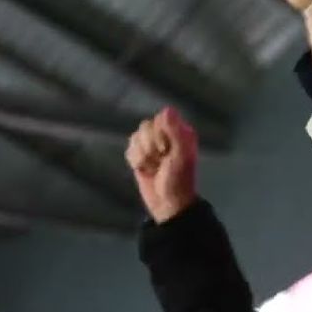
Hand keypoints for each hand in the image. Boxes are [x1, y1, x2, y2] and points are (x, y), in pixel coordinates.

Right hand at [125, 107, 197, 223]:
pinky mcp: (140, 155)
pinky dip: (136, 161)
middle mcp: (166, 135)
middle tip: (161, 161)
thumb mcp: (182, 156)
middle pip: (145, 127)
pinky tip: (146, 170)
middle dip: (150, 147)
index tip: (167, 150)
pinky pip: (129, 149)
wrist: (167, 202)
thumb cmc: (179, 180)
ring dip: (143, 156)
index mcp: (180, 132)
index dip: (160, 134)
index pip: (161, 118)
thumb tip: (167, 109)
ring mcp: (152, 144)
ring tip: (154, 167)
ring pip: (135, 138)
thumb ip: (176, 132)